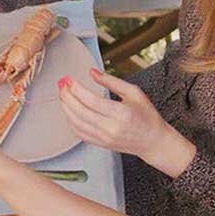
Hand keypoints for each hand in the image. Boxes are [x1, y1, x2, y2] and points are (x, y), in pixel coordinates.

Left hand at [58, 69, 193, 174]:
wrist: (153, 141)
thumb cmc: (147, 116)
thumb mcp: (134, 93)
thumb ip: (112, 82)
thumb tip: (93, 72)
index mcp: (121, 114)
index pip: (91, 101)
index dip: (77, 89)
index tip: (69, 80)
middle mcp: (110, 128)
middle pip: (80, 112)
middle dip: (67, 96)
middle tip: (62, 85)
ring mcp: (104, 138)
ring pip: (76, 123)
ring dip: (66, 108)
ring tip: (63, 95)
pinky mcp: (100, 143)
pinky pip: (79, 133)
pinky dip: (70, 121)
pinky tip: (69, 110)